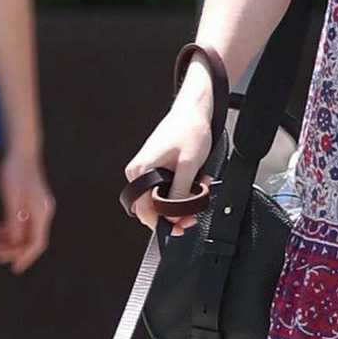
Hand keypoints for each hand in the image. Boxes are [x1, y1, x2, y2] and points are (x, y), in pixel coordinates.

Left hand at [0, 148, 54, 274]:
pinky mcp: (33, 205)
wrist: (22, 153)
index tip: (14, 268)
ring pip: (26, 233)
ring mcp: (39, 209)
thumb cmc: (15, 173)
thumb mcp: (11, 198)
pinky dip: (11, 230)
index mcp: (41, 212)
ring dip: (10, 241)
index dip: (25, 257)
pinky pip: (24, 224)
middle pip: (31, 240)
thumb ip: (13, 221)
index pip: (36, 242)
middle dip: (13, 250)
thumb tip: (14, 242)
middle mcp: (43, 213)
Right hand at [124, 85, 214, 236]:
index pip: (144, 209)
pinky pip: (165, 187)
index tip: (179, 227)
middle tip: (193, 215)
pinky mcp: (154, 168)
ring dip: (182, 199)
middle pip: (151, 206)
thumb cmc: (190, 130)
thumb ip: (180, 193)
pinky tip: (195, 181)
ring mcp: (145, 169)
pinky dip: (181, 189)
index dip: (163, 222)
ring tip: (199, 187)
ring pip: (160, 198)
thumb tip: (173, 216)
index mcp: (141, 170)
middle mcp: (138, 171)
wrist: (193, 111)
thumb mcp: (189, 166)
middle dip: (175, 212)